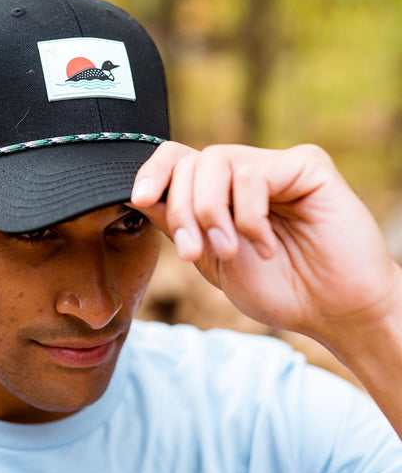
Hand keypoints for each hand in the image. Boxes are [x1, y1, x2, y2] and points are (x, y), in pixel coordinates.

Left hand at [130, 141, 401, 347]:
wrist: (334, 312)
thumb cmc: (281, 290)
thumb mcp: (213, 260)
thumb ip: (179, 225)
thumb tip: (138, 194)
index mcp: (222, 192)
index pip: (176, 160)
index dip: (152, 172)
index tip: (139, 199)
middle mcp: (247, 172)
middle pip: (189, 161)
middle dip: (181, 211)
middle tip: (196, 253)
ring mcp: (277, 165)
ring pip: (215, 161)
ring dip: (211, 214)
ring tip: (231, 251)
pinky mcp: (306, 165)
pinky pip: (254, 175)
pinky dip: (249, 217)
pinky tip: (267, 246)